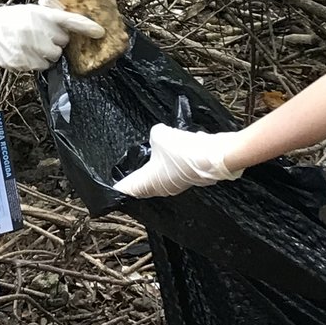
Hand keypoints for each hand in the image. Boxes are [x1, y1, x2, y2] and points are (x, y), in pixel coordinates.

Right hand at [0, 4, 103, 72]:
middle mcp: (38, 30)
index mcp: (41, 15)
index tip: (100, 32)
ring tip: (31, 46)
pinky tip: (24, 53)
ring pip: (53, 57)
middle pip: (62, 43)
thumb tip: (69, 28)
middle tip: (41, 38)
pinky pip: (41, 67)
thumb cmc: (9, 21)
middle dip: (55, 42)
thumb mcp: (29, 12)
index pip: (70, 20)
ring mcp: (31, 47)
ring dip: (46, 55)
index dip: (87, 27)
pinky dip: (35, 63)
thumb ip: (48, 18)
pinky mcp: (24, 61)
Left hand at [113, 124, 244, 197]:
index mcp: (149, 182)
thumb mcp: (160, 136)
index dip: (118, 188)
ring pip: (160, 181)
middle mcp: (161, 188)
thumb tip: (158, 135)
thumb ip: (155, 135)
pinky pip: (173, 174)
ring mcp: (176, 185)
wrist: (215, 157)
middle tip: (126, 175)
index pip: (128, 189)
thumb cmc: (183, 150)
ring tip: (148, 164)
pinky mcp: (189, 179)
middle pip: (143, 187)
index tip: (110, 188)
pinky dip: (170, 168)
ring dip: (154, 173)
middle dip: (136, 180)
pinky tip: (170, 158)